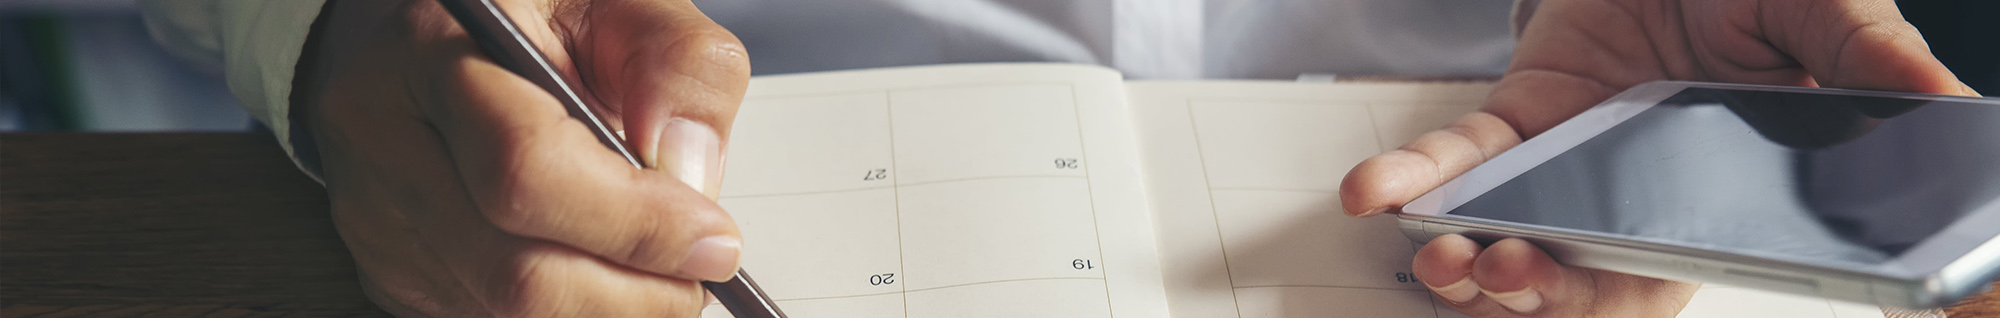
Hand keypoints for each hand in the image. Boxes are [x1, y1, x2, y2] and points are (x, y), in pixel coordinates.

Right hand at [289, 0, 749, 315]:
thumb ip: (678, 66)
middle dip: (633, 292)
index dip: (634, 223)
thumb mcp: (626, 5)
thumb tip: (689, 171)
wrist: (462, 43)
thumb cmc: (545, 21)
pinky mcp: (393, 273)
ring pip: (506, 313)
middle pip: (512, 270)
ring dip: (610, 311)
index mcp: (433, 48)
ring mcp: (378, 218)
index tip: (714, 239)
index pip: (526, 167)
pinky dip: (574, 315)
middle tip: (701, 275)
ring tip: (664, 275)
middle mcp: (384, 138)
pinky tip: (610, 278)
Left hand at [1341, 0, 1976, 316]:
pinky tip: (1375, 192)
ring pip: (1506, 237)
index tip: (1572, 295)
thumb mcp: (1823, 15)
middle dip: (1533, 292)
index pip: (1666, 275)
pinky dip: (1412, 178)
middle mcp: (1629, 200)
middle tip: (1503, 279)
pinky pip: (1455, 161)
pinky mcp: (1512, 124)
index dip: (1621, 294)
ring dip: (1467, 261)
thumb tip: (1949, 105)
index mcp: (1711, 202)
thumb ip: (1870, 62)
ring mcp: (1562, 167)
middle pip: (1576, 278)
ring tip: (1446, 261)